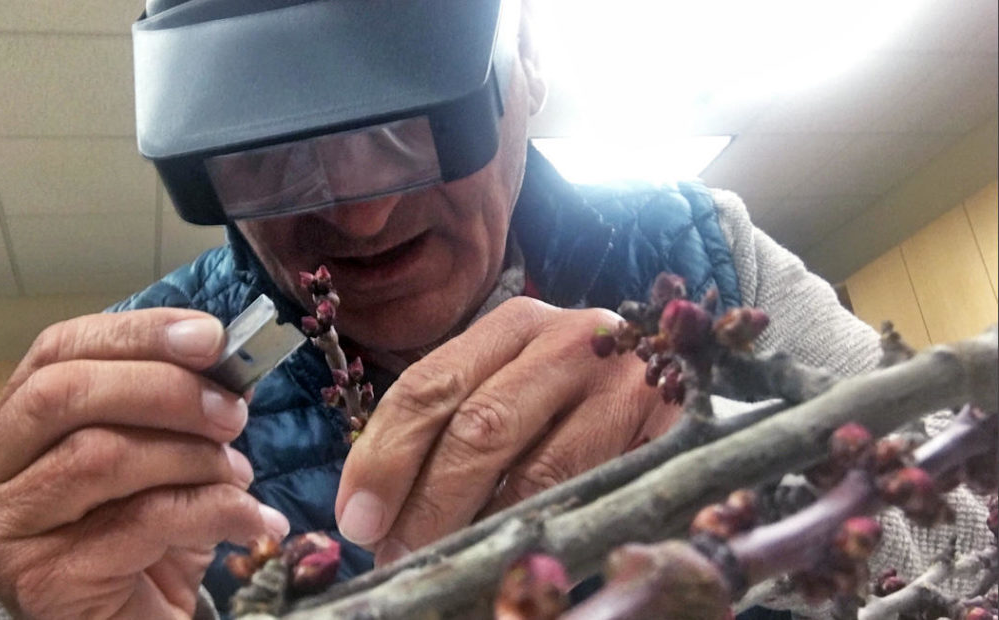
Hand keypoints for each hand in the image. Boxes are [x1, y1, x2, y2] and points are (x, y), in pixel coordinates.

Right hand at [0, 309, 288, 618]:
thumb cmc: (140, 533)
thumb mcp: (157, 453)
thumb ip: (171, 402)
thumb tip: (221, 353)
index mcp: (7, 424)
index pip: (56, 352)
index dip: (136, 334)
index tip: (209, 336)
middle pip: (65, 395)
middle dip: (165, 391)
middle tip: (232, 413)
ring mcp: (2, 531)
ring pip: (100, 456)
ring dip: (192, 457)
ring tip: (239, 474)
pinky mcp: (41, 581)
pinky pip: (142, 522)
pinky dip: (214, 511)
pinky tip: (253, 519)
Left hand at [335, 297, 678, 563]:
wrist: (685, 400)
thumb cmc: (581, 410)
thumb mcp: (515, 401)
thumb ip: (457, 435)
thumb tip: (381, 512)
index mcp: (513, 326)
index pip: (429, 384)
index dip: (384, 454)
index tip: (356, 516)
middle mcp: (569, 338)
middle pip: (476, 424)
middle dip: (425, 502)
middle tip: (396, 557)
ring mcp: (624, 380)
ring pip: (534, 469)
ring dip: (480, 531)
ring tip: (446, 569)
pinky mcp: (668, 427)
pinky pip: (592, 495)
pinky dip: (544, 536)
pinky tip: (514, 563)